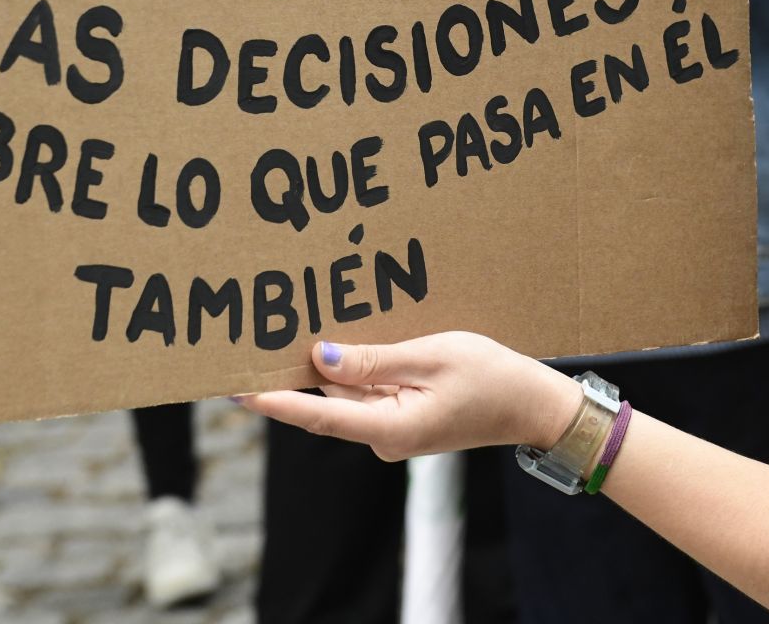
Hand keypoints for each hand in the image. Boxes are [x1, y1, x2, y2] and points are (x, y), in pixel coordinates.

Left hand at [240, 332, 581, 461]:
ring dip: (323, 367)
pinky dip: (351, 369)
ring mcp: (392, 428)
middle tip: (252, 343)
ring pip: (344, 395)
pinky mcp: (402, 417)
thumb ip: (373, 359)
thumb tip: (320, 357)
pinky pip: (366, 393)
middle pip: (325, 404)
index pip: (317, 416)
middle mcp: (383, 436)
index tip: (235, 387)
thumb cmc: (491, 376)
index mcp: (390, 429)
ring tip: (287, 331)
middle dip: (291, 374)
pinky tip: (338, 341)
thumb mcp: (432, 357)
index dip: (273, 400)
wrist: (533, 404)